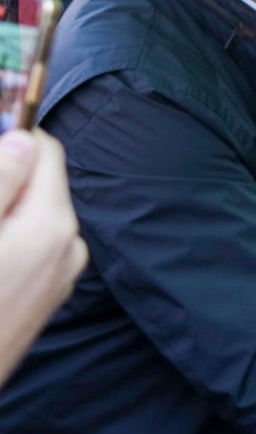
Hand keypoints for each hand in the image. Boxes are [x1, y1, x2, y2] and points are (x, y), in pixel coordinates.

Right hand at [0, 130, 88, 386]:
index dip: (11, 139)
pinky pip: (31, 247)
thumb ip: (0, 183)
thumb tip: (23, 140)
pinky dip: (8, 241)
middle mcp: (70, 246)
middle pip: (39, 184)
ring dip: (5, 212)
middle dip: (4, 183)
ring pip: (33, 215)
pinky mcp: (48, 295)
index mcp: (52, 224)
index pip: (46, 151)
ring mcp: (62, 274)